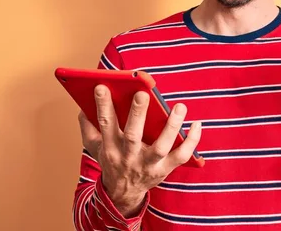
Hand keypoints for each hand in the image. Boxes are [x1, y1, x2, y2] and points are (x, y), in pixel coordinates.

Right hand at [78, 85, 201, 216]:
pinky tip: (197, 123)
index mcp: (110, 148)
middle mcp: (129, 156)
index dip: (103, 105)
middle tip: (142, 94)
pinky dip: (192, 141)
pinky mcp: (165, 169)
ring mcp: (149, 164)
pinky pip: (182, 155)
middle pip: (133, 136)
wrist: (122, 194)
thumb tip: (83, 106)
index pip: (106, 124)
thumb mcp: (94, 147)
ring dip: (171, 126)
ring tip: (179, 106)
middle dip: (137, 115)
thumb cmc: (112, 161)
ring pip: (161, 146)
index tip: (102, 86)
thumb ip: (88, 126)